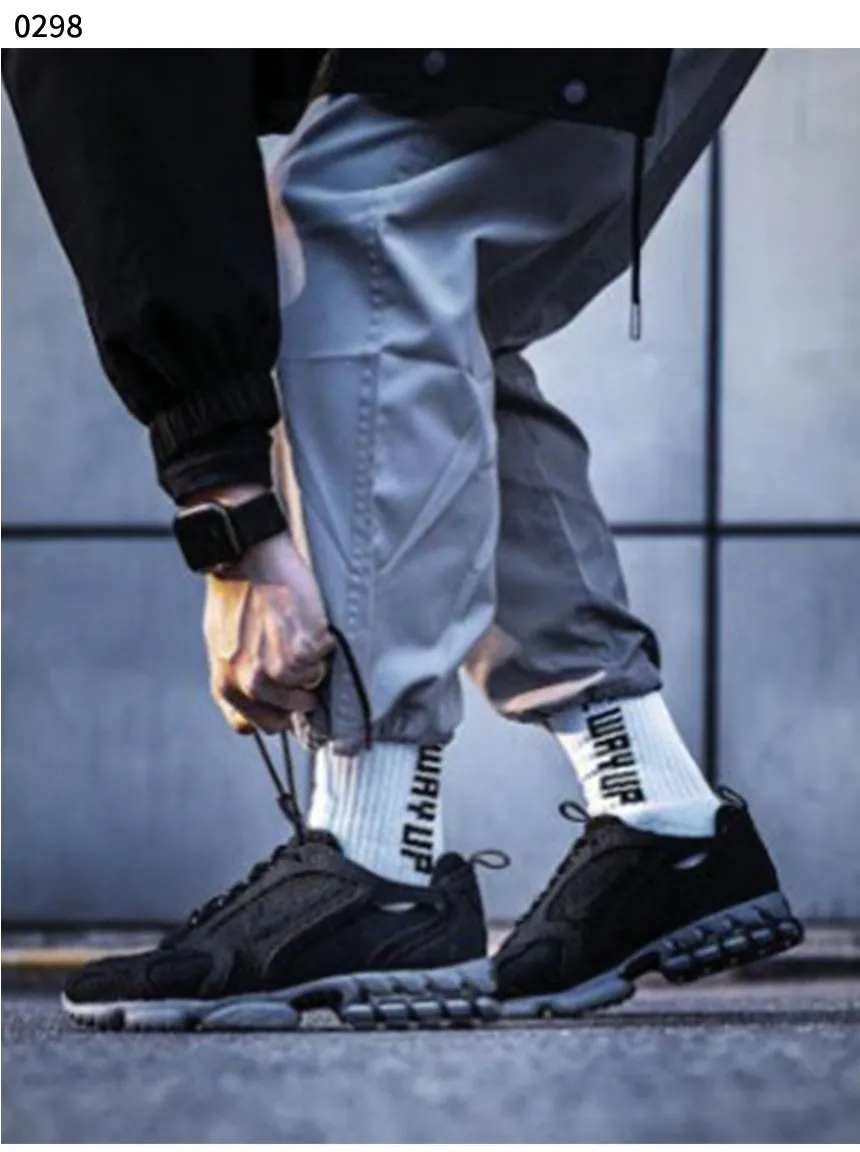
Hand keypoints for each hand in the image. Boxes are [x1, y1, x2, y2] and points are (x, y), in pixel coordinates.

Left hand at [192, 485, 333, 733]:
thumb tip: (257, 693)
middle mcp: (251, 684)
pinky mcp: (303, 650)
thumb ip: (238, 675)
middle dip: (299, 688)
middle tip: (297, 656)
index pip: (258, 726)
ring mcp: (278, 670)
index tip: (285, 695)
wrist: (245, 557)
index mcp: (227, 686)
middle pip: (290, 710)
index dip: (276, 711)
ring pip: (311, 683)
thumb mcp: (221, 644)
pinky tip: (307, 618)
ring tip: (299, 631)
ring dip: (312, 660)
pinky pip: (325, 658)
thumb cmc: (234, 595)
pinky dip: (323, 640)